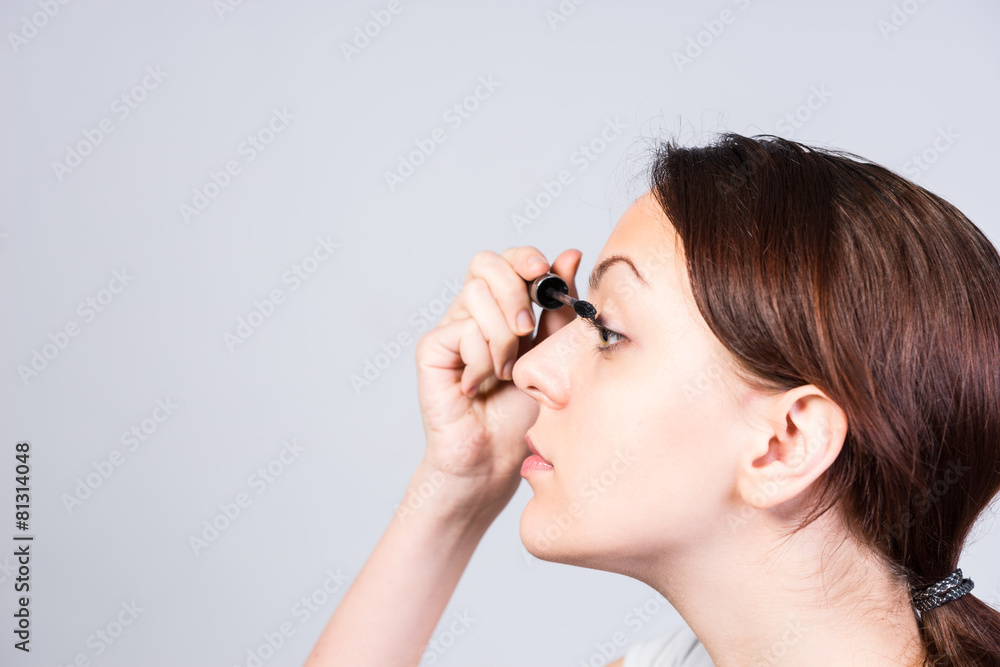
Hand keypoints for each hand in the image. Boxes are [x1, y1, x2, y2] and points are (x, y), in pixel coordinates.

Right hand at [414, 246, 582, 518]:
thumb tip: (569, 253)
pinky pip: (460, 329)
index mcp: (505, 307)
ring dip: (502, 337)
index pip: (508, 259)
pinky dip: (480, 359)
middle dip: (514, 290)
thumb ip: (560, 306)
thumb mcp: (555, 350)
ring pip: (475, 295)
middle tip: (525, 330)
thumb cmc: (526, 411)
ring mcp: (450, 328)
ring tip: (505, 373)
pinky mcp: (431, 350)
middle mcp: (474, 312)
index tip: (543, 272)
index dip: (524, 257)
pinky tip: (480, 385)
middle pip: (486, 263)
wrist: (498, 458)